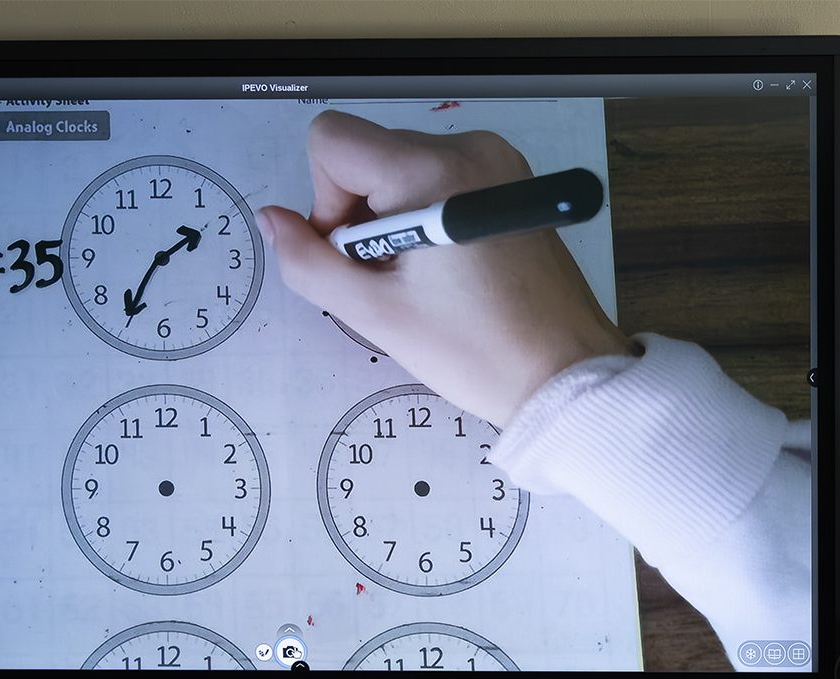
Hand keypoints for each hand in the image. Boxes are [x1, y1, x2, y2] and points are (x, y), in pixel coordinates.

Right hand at [258, 110, 632, 427]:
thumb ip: (310, 261)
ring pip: (404, 171)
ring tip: (430, 282)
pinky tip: (454, 273)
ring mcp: (500, 164)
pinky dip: (430, 220)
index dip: (327, 201)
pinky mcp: (515, 185)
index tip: (358, 255)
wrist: (568, 375)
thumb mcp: (378, 314)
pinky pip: (443, 183)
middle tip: (398, 281)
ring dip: (396, 222)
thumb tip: (271, 219)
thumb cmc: (479, 352)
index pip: (333, 141)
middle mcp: (470, 149)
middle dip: (364, 216)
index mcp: (433, 170)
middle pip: (370, 156)